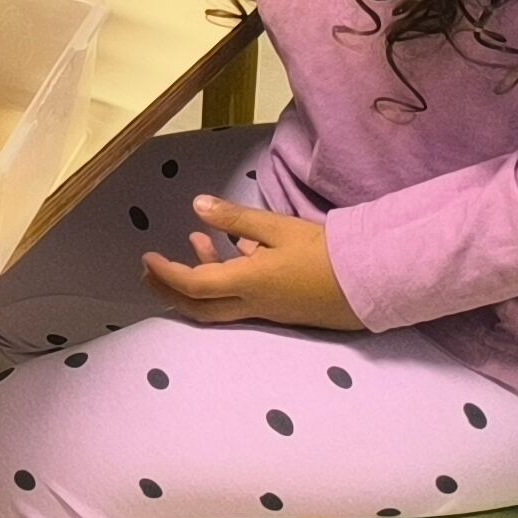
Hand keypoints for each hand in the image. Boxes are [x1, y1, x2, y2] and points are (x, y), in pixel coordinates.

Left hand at [141, 196, 362, 330]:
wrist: (370, 283)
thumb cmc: (325, 253)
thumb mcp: (278, 228)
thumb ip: (235, 218)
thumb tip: (197, 206)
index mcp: (247, 283)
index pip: (193, 285)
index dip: (166, 274)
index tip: (146, 258)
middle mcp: (252, 304)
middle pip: (199, 308)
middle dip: (169, 292)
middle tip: (149, 272)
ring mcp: (267, 312)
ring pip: (219, 306)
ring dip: (198, 281)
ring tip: (193, 243)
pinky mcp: (281, 310)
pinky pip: (241, 301)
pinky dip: (226, 279)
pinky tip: (235, 250)